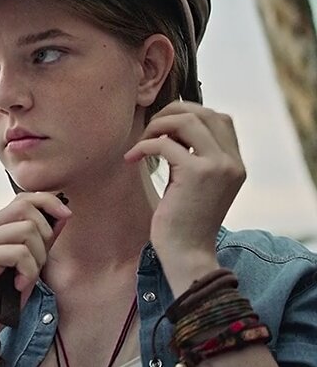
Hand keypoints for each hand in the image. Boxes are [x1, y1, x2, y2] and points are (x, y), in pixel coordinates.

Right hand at [0, 192, 70, 341]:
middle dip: (44, 234)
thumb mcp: (26, 266)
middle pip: (26, 208)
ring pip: (26, 230)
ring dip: (37, 258)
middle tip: (37, 262)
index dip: (48, 201)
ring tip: (26, 277)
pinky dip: (28, 271)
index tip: (66, 215)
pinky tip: (20, 285)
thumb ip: (40, 241)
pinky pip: (19, 253)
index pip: (24, 198)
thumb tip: (62, 215)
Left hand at [125, 102, 244, 288]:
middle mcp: (232, 161)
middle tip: (149, 131)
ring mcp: (218, 166)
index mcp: (235, 163)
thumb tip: (171, 128)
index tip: (164, 129)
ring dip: (157, 126)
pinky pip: (164, 144)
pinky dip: (143, 146)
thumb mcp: (196, 184)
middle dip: (171, 113)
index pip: (220, 118)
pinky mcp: (196, 173)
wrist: (188, 254)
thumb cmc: (184, 222)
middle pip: (203, 112)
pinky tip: (131, 159)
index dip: (189, 114)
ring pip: (187, 121)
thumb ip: (193, 156)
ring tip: (141, 144)